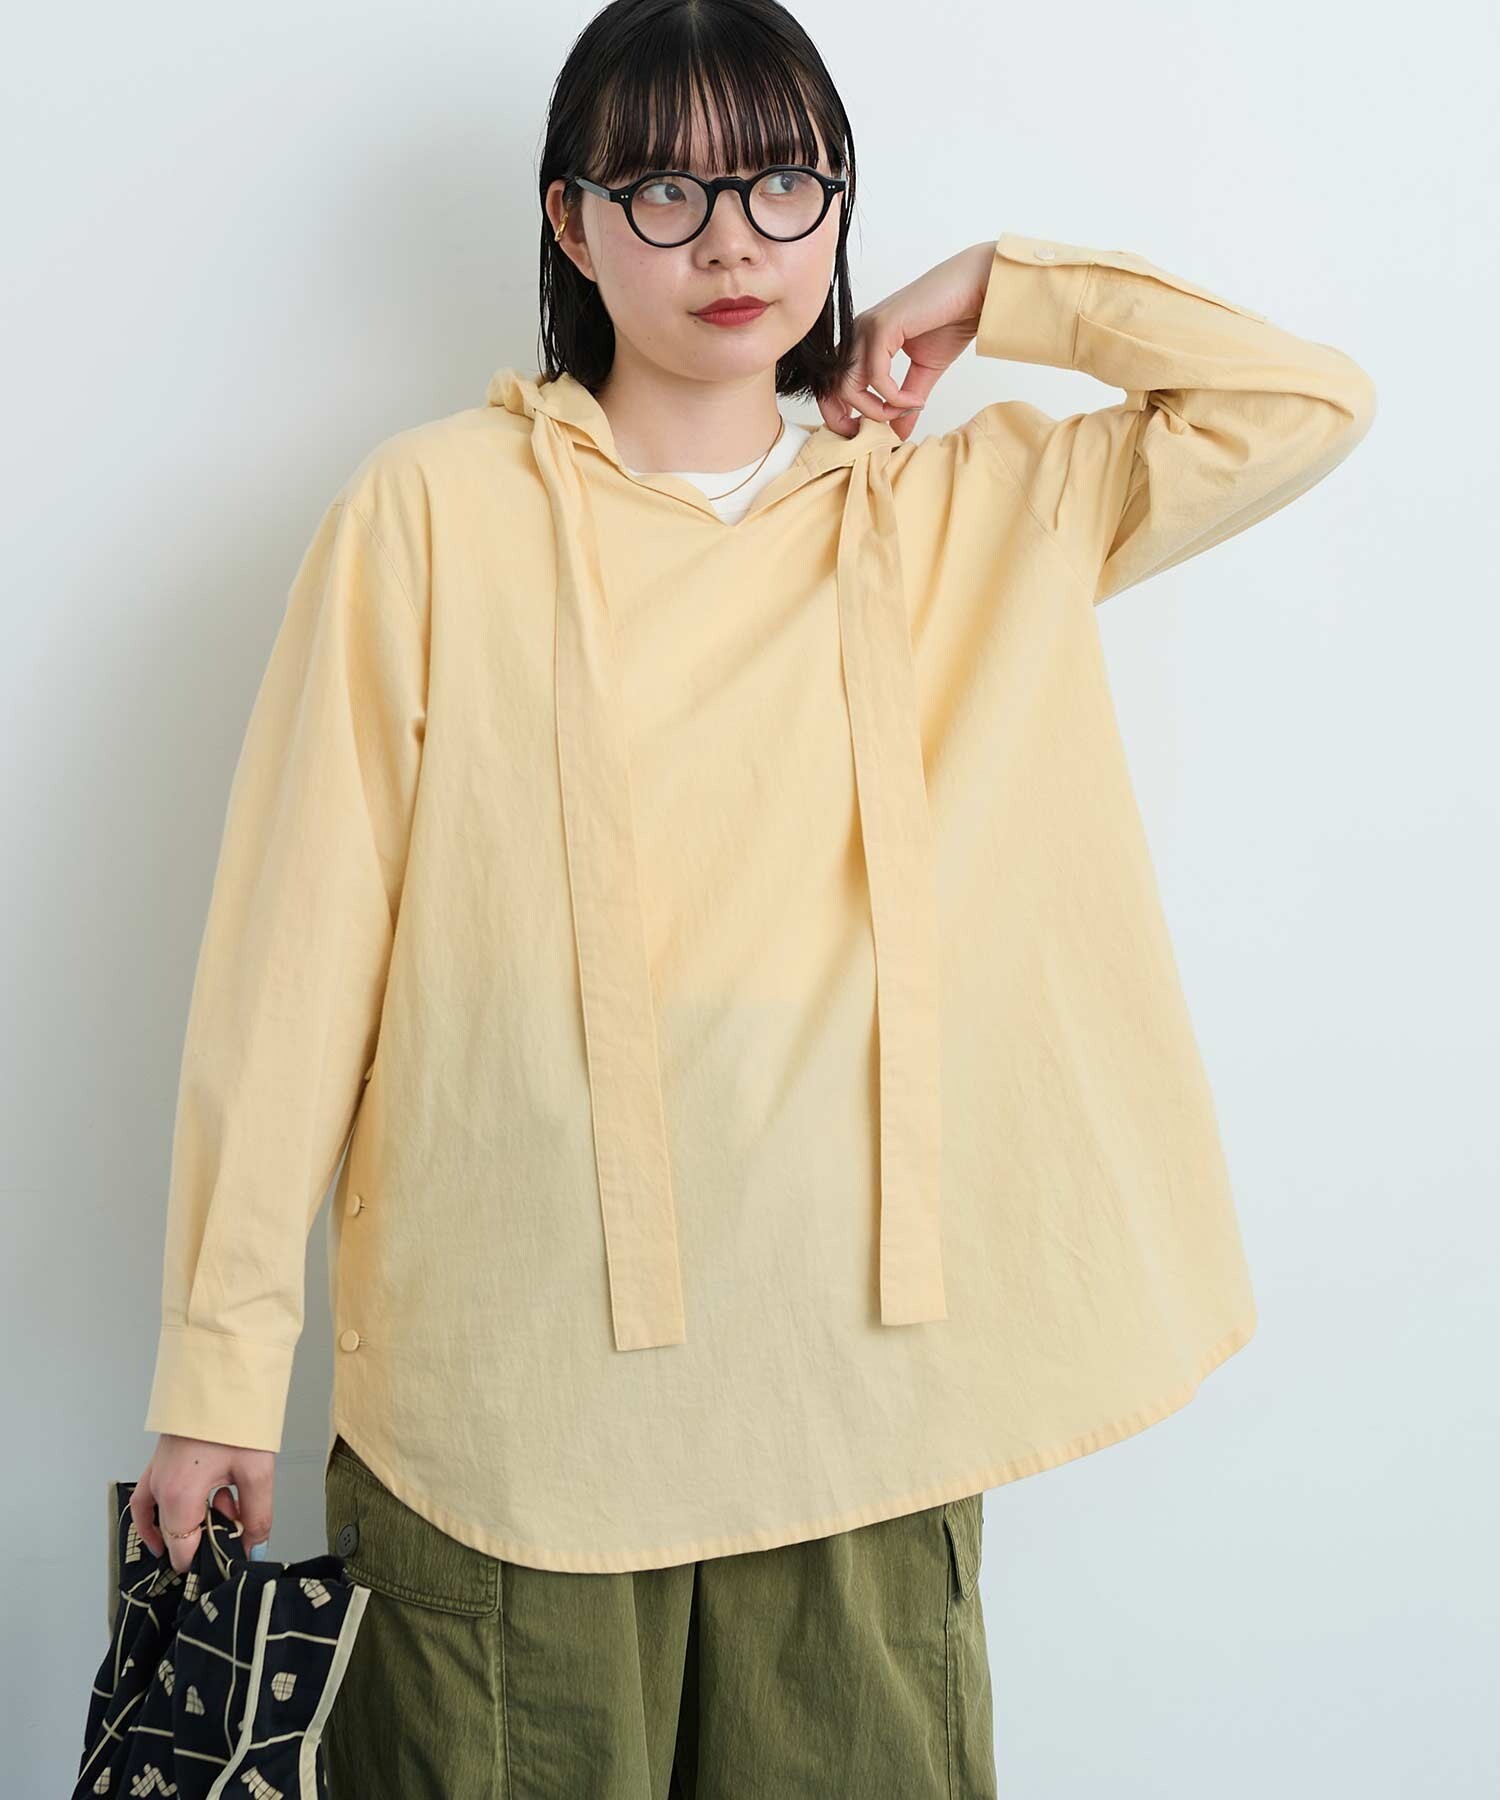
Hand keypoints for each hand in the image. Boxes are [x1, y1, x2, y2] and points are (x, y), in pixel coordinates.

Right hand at [133, 1435, 276, 1574]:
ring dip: (192, 1523)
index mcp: (180, 1496)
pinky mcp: (156, 1465)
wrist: (222, 1377)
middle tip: (237, 1517)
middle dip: (207, 1538)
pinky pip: (146, 1503)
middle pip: (175, 1537)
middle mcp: (159, 1490)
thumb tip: (254, 1549)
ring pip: (163, 1519)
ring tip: (225, 1507)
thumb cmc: (238, 1421)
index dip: (207, 1562)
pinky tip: (172, 1527)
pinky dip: (155, 1519)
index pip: (183, 1552)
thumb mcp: (257, 1472)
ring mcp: (153, 1476)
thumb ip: (257, 1516)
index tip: (231, 1560)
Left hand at [818, 241, 996, 442]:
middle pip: (833, 388)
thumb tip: (898, 433)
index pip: (834, 382)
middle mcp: (858, 333)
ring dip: (876, 411)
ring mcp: (867, 328)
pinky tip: (916, 399)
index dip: (839, 415)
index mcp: (863, 340)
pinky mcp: (882, 326)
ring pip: (849, 387)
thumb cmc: (951, 320)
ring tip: (904, 411)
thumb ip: (905, 401)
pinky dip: (895, 397)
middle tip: (879, 435)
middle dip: (849, 420)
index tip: (862, 434)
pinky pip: (877, 377)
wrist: (973, 290)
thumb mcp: (924, 372)